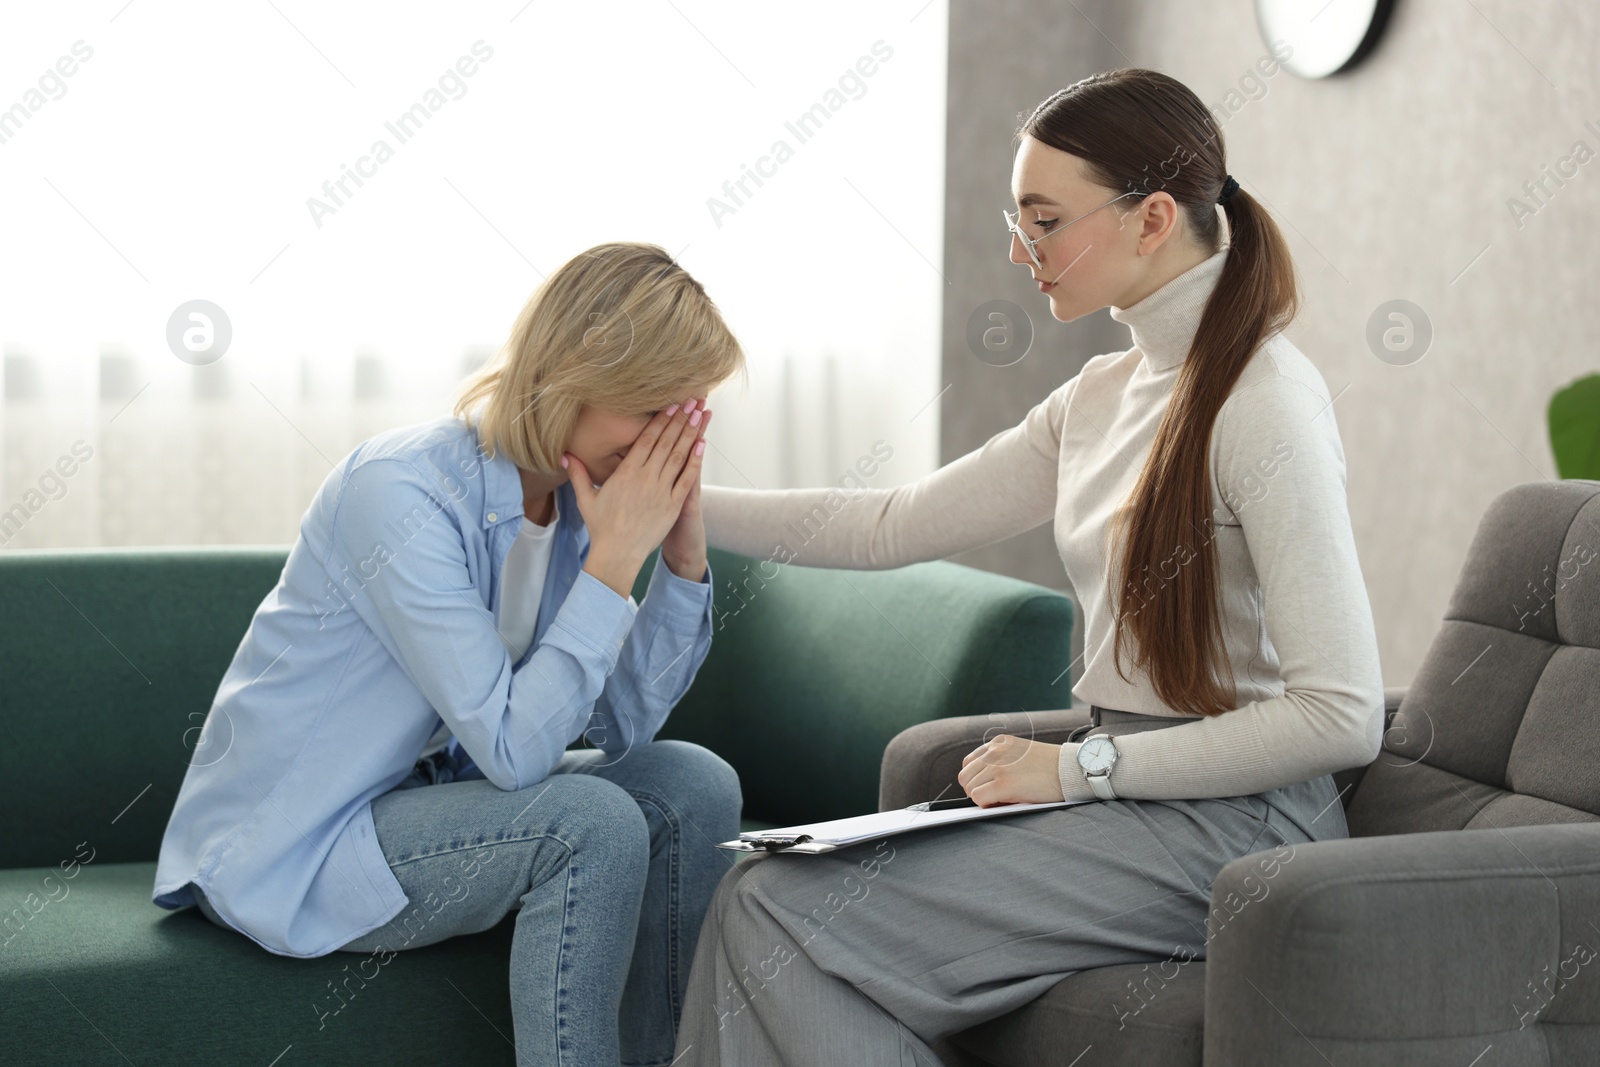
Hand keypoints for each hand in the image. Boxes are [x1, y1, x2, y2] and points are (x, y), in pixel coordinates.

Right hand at [564, 401, 706, 597]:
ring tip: (700, 414)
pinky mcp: (672, 506)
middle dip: (680, 419)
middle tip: (692, 400)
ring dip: (690, 433)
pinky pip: (686, 479)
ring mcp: (660, 492)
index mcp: (625, 473)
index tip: (671, 405)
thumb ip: (579, 474)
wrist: (617, 554)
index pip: (646, 440)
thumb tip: (565, 456)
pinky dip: (695, 462)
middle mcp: (644, 479)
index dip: (660, 420)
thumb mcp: (586, 499)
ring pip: (678, 456)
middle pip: (665, 442)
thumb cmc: (601, 528)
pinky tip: (702, 444)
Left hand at [957, 734, 1064, 805]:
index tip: (988, 786)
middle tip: (993, 797)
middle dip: (976, 789)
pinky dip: (986, 804)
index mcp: (999, 742)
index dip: (977, 778)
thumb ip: (1001, 760)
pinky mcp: (1003, 784)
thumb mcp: (1021, 753)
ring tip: (1001, 800)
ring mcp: (998, 767)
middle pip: (965, 776)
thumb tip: (982, 782)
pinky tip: (1002, 803)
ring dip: (982, 797)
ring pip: (969, 788)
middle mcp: (995, 752)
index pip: (969, 762)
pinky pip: (978, 798)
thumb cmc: (1051, 766)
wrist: (1071, 770)